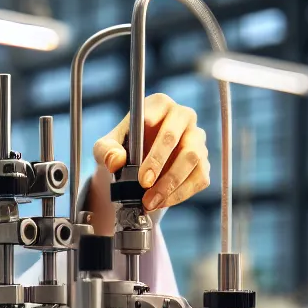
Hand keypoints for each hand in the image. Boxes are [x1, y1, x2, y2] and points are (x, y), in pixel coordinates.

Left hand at [92, 93, 209, 211]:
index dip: (150, 125)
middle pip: (175, 136)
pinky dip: (179, 194)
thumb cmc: (122, 150)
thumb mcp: (105, 148)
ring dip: (170, 183)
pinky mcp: (202, 164)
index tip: (139, 145)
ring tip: (149, 201)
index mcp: (160, 105)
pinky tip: (161, 202)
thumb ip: (106, 151)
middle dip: (158, 161)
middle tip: (143, 182)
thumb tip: (116, 161)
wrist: (135, 170)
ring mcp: (196, 141)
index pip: (159, 108)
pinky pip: (199, 178)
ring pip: (192, 159)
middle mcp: (183, 118)